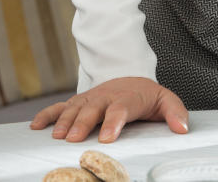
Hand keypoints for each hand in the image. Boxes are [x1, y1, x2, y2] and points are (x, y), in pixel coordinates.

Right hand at [29, 77, 188, 142]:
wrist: (130, 78)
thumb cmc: (148, 96)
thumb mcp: (166, 100)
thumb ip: (176, 113)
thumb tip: (182, 129)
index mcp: (127, 97)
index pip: (120, 109)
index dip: (112, 123)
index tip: (106, 138)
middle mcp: (105, 96)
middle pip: (92, 109)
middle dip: (81, 123)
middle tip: (73, 139)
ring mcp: (90, 98)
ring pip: (74, 107)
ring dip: (63, 120)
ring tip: (56, 136)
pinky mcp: (79, 102)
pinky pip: (60, 107)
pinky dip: (47, 115)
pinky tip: (36, 126)